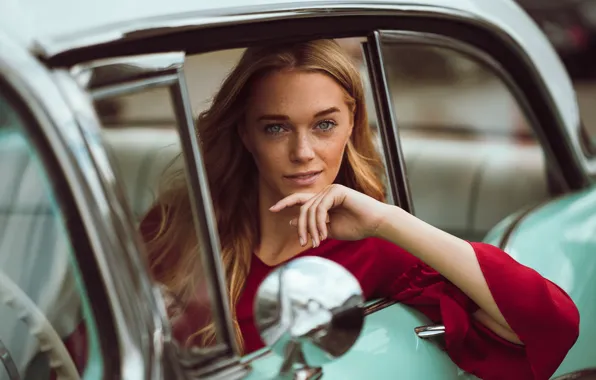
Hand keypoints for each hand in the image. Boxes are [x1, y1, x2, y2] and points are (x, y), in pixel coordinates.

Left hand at [269, 184, 389, 246]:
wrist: (375, 224)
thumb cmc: (356, 227)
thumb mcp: (329, 230)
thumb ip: (312, 226)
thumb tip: (291, 222)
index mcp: (322, 200)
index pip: (300, 199)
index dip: (285, 203)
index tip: (272, 209)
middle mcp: (325, 193)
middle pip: (303, 207)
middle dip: (301, 226)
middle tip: (303, 242)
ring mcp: (331, 190)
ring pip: (310, 210)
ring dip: (311, 228)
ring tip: (317, 241)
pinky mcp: (337, 191)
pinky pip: (320, 208)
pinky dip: (319, 223)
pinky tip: (324, 234)